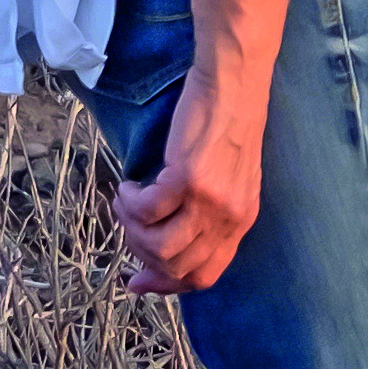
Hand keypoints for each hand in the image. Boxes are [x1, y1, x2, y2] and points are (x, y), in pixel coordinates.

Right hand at [115, 94, 265, 296]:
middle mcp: (228, 218)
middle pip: (175, 266)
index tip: (136, 281)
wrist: (235, 83)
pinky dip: (129, 203)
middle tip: (127, 226)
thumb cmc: (229, 124)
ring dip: (131, 229)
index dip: (167, 285)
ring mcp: (208, 201)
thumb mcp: (232, 179)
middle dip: (140, 253)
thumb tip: (171, 243)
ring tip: (125, 203)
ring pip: (157, 246)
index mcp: (241, 221)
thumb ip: (211, 214)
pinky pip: (146, 211)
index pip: (204, 275)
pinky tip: (128, 185)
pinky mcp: (187, 178)